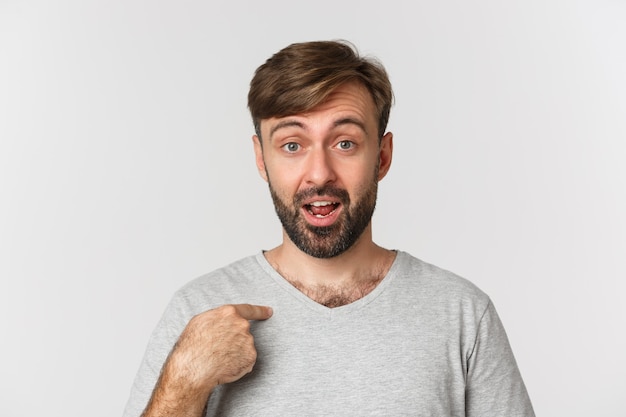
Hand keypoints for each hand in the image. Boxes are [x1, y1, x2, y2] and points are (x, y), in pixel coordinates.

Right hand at [142, 304, 271, 416]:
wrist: (194, 368)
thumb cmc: (192, 345)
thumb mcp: (200, 321)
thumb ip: (218, 317)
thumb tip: (223, 320)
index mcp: (229, 313)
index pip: (249, 309)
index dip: (260, 311)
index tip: (269, 312)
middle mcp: (242, 325)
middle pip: (243, 331)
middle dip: (234, 339)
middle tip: (218, 348)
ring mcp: (248, 342)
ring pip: (244, 346)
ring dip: (235, 352)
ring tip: (218, 358)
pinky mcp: (250, 358)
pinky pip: (246, 360)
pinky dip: (238, 363)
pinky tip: (225, 365)